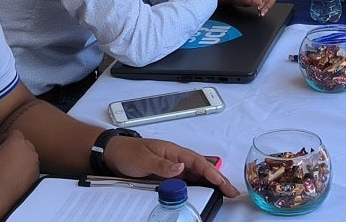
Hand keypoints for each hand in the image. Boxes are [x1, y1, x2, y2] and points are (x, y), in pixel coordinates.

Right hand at [0, 129, 37, 200]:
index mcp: (18, 141)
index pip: (14, 133)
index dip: (5, 137)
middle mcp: (29, 151)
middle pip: (24, 144)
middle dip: (14, 147)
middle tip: (3, 154)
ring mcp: (34, 164)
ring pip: (28, 157)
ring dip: (20, 159)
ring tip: (8, 167)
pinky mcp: (35, 177)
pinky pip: (30, 169)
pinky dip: (24, 171)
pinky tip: (13, 176)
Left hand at [103, 136, 239, 197]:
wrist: (114, 155)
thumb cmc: (129, 152)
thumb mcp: (144, 159)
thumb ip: (162, 165)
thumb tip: (180, 167)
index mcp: (174, 152)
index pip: (197, 162)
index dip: (211, 172)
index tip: (221, 181)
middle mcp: (177, 160)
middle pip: (202, 169)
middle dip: (218, 179)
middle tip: (231, 190)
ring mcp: (174, 169)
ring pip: (197, 176)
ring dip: (211, 184)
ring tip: (225, 192)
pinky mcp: (168, 177)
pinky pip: (187, 182)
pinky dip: (199, 187)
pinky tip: (206, 193)